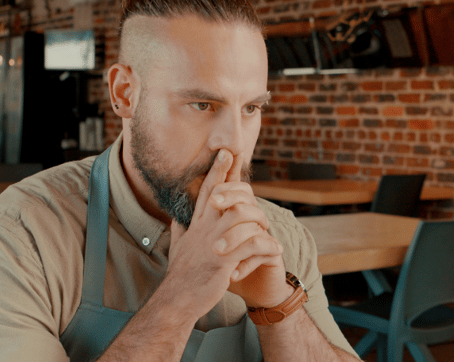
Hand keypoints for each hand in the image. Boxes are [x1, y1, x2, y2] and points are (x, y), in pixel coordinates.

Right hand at [165, 150, 282, 320]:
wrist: (177, 300)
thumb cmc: (181, 275)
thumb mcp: (177, 247)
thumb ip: (180, 230)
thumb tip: (177, 218)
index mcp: (195, 227)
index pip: (206, 193)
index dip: (216, 172)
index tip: (224, 153)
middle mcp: (202, 230)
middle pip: (218, 194)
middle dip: (229, 173)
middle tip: (237, 153)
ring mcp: (213, 244)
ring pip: (238, 216)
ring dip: (258, 217)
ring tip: (269, 226)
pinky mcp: (223, 261)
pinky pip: (250, 245)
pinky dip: (266, 245)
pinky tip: (276, 249)